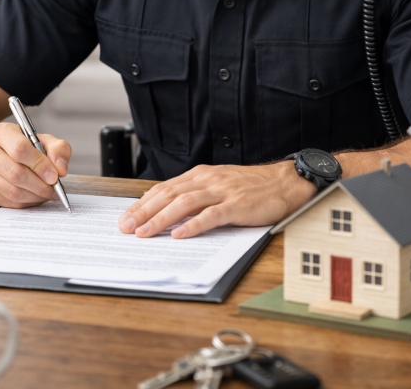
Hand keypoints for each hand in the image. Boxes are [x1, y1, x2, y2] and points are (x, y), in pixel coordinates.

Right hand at [0, 122, 71, 207]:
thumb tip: (61, 170)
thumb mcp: (42, 139)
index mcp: (0, 132)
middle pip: (16, 173)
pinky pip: (7, 202)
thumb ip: (58, 149)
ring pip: (12, 191)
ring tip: (47, 194)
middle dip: (40, 185)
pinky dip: (26, 203)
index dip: (40, 165)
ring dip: (35, 196)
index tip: (55, 176)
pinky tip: (35, 197)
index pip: (20, 149)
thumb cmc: (22, 145)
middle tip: (55, 189)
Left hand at [118, 162, 315, 238]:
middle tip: (126, 228)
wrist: (284, 182)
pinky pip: (212, 215)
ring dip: (162, 219)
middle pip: (168, 195)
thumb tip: (164, 207)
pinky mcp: (237, 205)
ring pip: (185, 203)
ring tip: (145, 233)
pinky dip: (194, 225)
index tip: (126, 218)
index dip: (142, 204)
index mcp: (200, 175)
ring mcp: (222, 192)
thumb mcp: (217, 184)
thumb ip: (194, 193)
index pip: (164, 189)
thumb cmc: (250, 186)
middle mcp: (207, 180)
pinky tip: (180, 235)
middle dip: (144, 212)